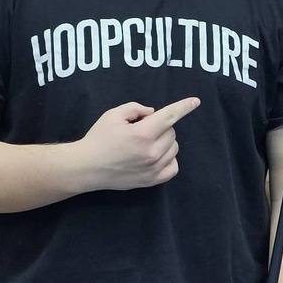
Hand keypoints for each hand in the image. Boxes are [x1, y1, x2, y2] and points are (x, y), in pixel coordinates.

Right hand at [75, 97, 199, 190]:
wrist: (87, 167)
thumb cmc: (98, 139)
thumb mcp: (113, 115)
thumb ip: (136, 108)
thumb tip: (154, 113)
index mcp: (141, 134)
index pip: (169, 117)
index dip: (184, 107)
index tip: (195, 101)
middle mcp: (150, 153)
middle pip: (171, 132)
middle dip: (161, 126)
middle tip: (142, 129)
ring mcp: (153, 169)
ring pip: (174, 148)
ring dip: (164, 141)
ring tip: (145, 143)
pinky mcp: (152, 181)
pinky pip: (173, 167)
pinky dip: (168, 158)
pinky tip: (155, 155)